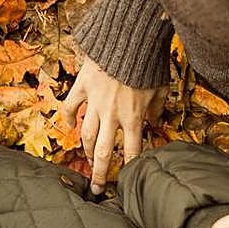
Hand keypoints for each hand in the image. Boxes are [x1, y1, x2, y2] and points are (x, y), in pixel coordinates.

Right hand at [60, 57, 167, 193]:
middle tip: (97, 189)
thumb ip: (156, 107)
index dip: (131, 169)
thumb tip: (153, 120)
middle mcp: (113, 115)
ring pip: (86, 135)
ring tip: (87, 162)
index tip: (128, 182)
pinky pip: (70, 106)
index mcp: (134, 118)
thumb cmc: (148, 63)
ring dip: (86, 151)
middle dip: (101, 174)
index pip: (133, 151)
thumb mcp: (161, 88)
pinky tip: (68, 127)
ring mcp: (95, 102)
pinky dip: (67, 117)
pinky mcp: (82, 86)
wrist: (128, 38)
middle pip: (104, 153)